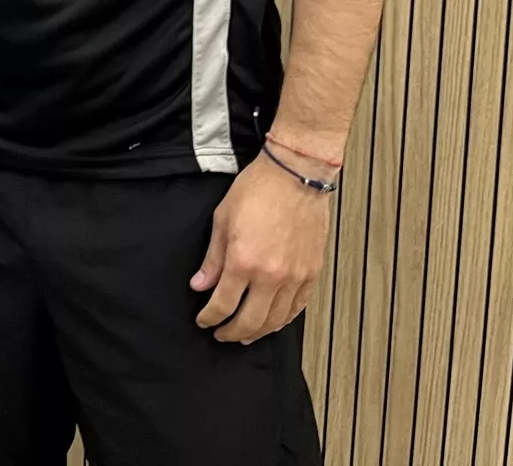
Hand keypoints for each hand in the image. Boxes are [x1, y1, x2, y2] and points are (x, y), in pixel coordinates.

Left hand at [190, 151, 330, 342]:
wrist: (296, 176)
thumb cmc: (258, 190)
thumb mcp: (222, 220)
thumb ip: (212, 259)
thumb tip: (201, 285)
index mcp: (243, 261)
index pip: (223, 304)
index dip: (210, 318)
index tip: (204, 321)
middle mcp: (271, 276)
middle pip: (249, 321)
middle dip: (231, 333)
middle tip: (221, 335)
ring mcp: (294, 277)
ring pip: (276, 320)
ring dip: (258, 332)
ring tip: (245, 335)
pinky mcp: (312, 273)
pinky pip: (298, 308)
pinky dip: (284, 320)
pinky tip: (274, 322)